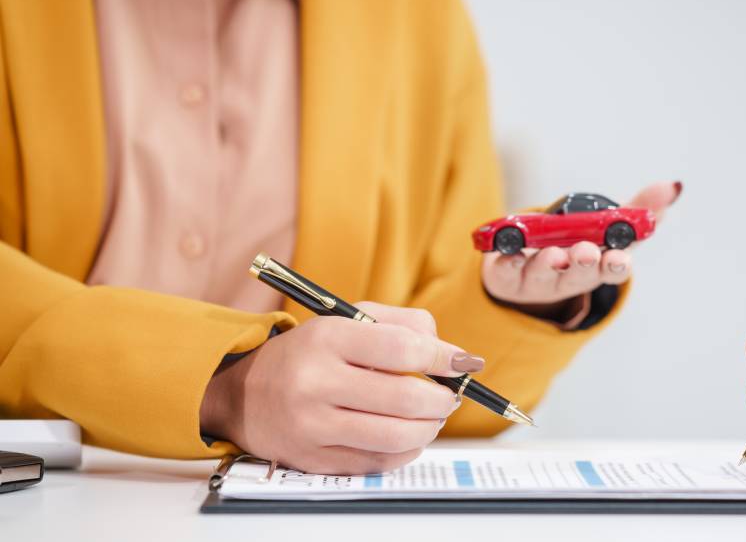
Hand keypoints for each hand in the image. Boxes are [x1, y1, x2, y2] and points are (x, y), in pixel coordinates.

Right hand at [200, 303, 484, 474]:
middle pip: (404, 399)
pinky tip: (410, 436)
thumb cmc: (311, 353)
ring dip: (429, 428)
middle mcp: (315, 383)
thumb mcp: (348, 321)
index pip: (401, 350)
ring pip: (396, 437)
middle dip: (442, 400)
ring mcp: (313, 426)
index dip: (442, 358)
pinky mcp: (314, 460)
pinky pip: (378, 462)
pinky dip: (406, 451)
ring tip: (433, 416)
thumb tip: (453, 355)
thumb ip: (403, 325)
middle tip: (450, 396)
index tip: (464, 363)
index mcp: (326, 339)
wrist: (243, 393)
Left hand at [480, 181, 680, 319]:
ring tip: (554, 255)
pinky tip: (510, 251)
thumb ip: (640, 208)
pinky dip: (508, 260)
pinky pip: (506, 269)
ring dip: (550, 265)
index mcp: (597, 266)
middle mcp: (570, 276)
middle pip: (580, 274)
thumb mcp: (608, 228)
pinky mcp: (508, 275)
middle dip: (585, 264)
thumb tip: (673, 186)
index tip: (620, 259)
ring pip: (545, 274)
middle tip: (588, 253)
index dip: (616, 265)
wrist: (524, 272)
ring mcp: (539, 279)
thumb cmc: (575, 246)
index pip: (612, 269)